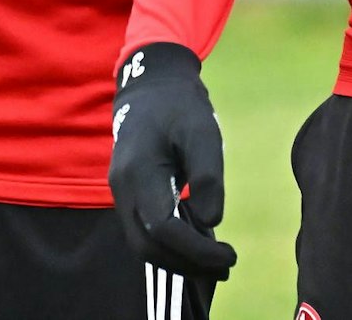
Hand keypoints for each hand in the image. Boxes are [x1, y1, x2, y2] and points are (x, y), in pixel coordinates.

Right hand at [109, 41, 236, 280]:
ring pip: (142, 245)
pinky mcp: (127, 194)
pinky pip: (143, 232)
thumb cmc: (180, 108)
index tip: (230, 255)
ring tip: (216, 263)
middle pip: (147, 246)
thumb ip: (207, 177)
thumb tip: (210, 222)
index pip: (163, 229)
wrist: (150, 86)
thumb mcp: (202, 133)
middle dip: (187, 264)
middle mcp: (122, 187)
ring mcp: (121, 192)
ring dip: (178, 261)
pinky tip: (197, 246)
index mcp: (139, 171)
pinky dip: (169, 247)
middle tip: (227, 265)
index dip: (196, 251)